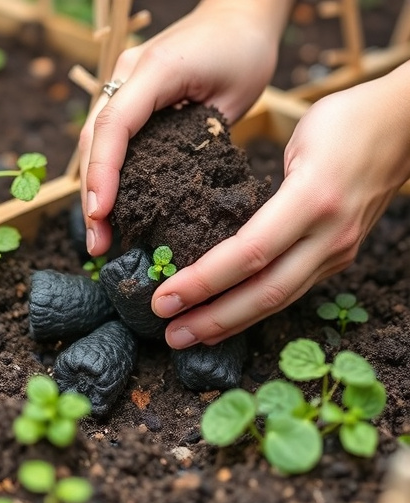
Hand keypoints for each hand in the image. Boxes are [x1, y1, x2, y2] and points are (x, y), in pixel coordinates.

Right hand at [79, 0, 291, 254]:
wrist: (236, 18)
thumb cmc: (242, 50)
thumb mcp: (232, 93)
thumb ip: (202, 135)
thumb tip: (177, 185)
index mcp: (152, 72)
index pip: (114, 126)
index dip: (102, 173)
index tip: (101, 213)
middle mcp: (126, 76)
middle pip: (93, 140)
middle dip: (91, 193)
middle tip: (96, 241)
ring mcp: (123, 85)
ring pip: (95, 142)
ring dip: (93, 189)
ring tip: (99, 234)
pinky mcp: (130, 99)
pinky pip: (111, 139)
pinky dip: (106, 174)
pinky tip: (111, 205)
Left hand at [152, 66, 409, 347]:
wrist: (406, 125)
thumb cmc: (347, 120)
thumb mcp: (298, 142)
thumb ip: (263, 191)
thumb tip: (222, 229)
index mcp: (313, 198)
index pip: (249, 253)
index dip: (203, 282)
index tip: (164, 298)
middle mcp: (329, 235)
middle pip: (264, 292)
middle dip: (213, 318)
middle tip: (171, 335)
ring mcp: (338, 250)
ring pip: (279, 300)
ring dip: (232, 322)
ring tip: (192, 335)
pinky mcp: (339, 256)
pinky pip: (292, 289)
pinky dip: (257, 308)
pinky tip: (231, 316)